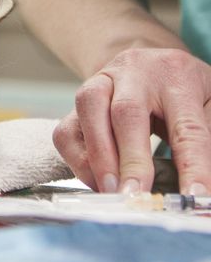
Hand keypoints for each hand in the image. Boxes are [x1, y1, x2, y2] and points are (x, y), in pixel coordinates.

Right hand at [53, 48, 210, 194]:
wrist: (146, 65)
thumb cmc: (182, 90)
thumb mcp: (208, 105)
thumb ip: (205, 137)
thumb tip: (200, 186)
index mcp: (177, 75)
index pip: (187, 125)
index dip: (192, 164)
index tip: (194, 196)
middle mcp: (133, 73)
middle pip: (127, 112)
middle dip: (130, 160)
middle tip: (135, 195)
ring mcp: (99, 83)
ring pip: (89, 111)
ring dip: (97, 158)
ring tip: (111, 191)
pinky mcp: (76, 102)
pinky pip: (66, 130)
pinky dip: (78, 160)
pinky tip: (97, 181)